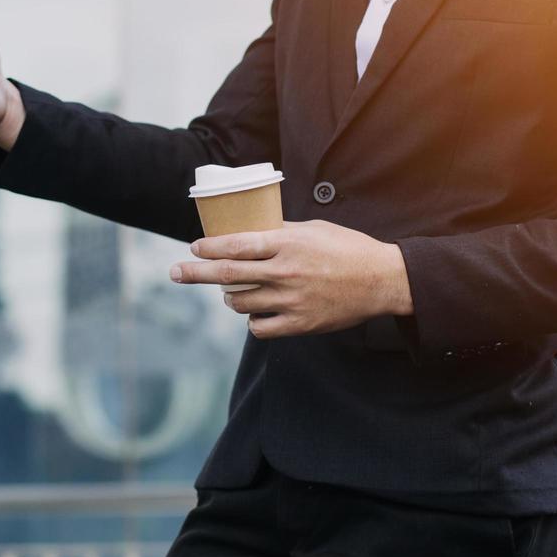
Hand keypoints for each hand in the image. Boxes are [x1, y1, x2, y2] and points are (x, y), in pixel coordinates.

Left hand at [169, 220, 414, 338]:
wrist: (382, 281)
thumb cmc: (349, 248)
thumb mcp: (314, 229)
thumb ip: (281, 232)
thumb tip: (249, 231)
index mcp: (288, 244)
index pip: (237, 245)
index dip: (210, 247)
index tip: (194, 247)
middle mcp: (285, 273)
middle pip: (228, 275)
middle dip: (195, 273)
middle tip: (174, 272)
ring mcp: (291, 301)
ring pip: (241, 303)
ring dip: (229, 297)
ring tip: (230, 293)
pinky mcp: (300, 324)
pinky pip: (260, 327)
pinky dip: (252, 320)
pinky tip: (256, 312)